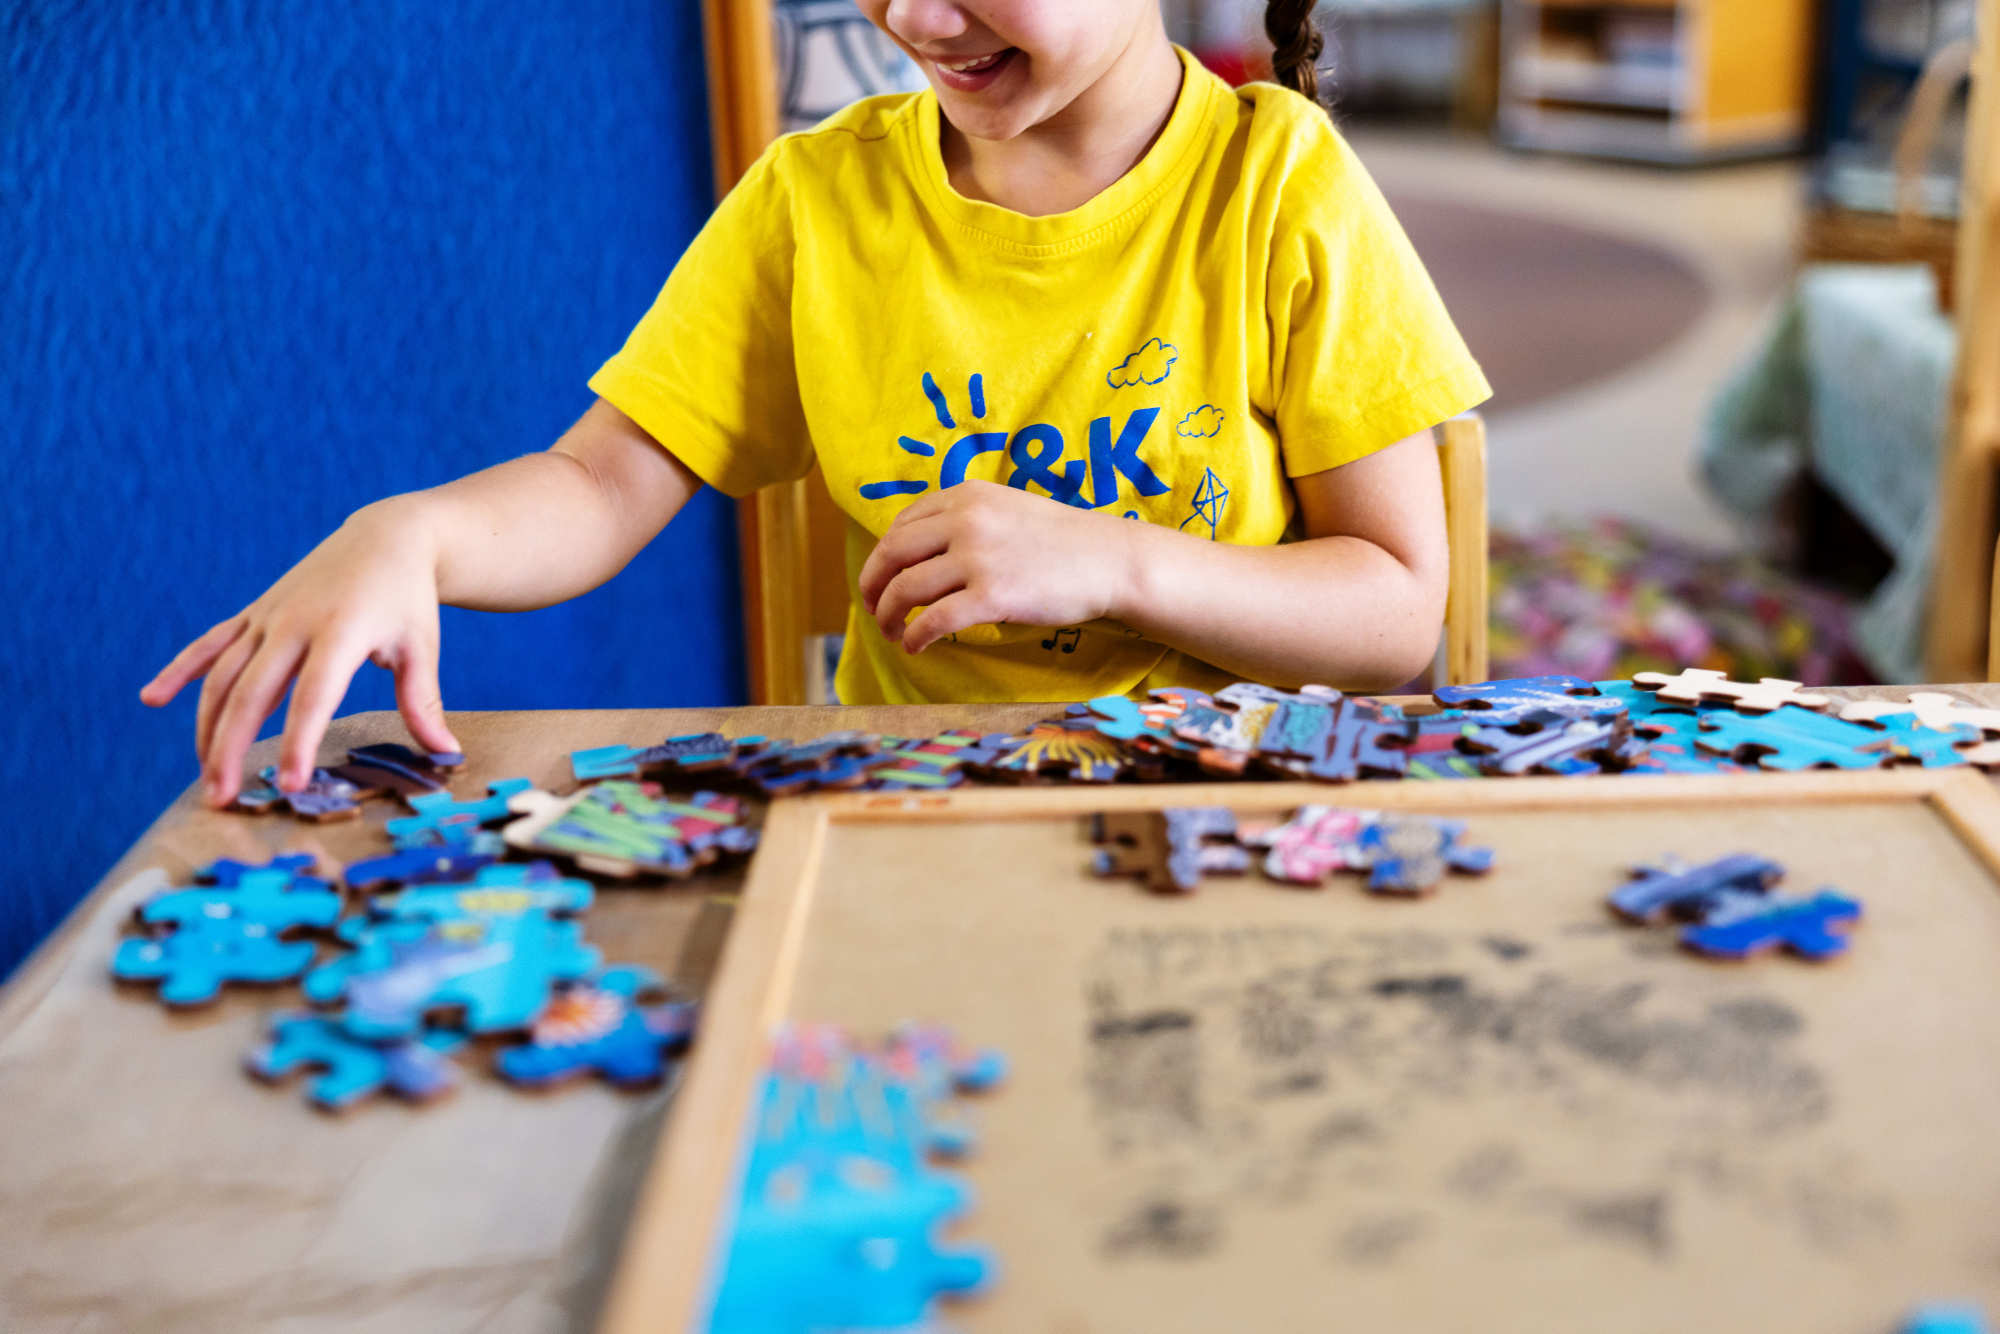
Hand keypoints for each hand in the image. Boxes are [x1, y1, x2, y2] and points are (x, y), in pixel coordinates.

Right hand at [140, 499, 458, 807]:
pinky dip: (180, 670)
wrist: (385, 537)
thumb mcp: (422, 646)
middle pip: (251, 692)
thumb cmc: (407, 598)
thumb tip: (446, 752)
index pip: (313, 697)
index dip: (298, 741)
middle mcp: (293, 623)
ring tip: (204, 775)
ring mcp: (267, 617)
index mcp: (340, 632)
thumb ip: (422, 701)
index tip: (288, 784)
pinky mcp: (254, 613)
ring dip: (206, 726)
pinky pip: (209, 644)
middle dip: (231, 747)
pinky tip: (152, 699)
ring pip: (222, 675)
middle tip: (221, 797)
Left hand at [856, 480, 1136, 653]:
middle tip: (871, 608)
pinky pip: (933, 620)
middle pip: (892, 555)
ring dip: (888, 616)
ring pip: (905, 590)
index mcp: (966, 496)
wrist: (1110, 560)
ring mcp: (977, 558)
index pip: (901, 525)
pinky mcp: (991, 596)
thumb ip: (966, 520)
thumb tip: (921, 553)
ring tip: (891, 633)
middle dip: (872, 586)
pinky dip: (914, 637)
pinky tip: (914, 646)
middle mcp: (966, 520)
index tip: (880, 578)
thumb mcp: (1007, 509)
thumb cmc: (1062, 541)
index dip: (882, 556)